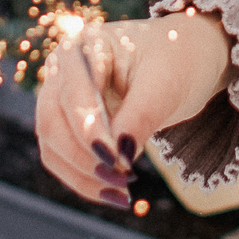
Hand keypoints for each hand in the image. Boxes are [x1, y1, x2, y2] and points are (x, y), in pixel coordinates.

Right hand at [36, 13, 233, 206]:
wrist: (185, 61)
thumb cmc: (177, 61)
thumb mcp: (165, 84)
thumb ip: (140, 117)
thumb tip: (119, 157)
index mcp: (85, 43)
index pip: (74, 93)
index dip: (89, 131)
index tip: (114, 161)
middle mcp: (64, 68)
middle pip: (52, 121)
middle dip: (84, 157)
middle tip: (123, 180)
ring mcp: (60, 96)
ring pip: (52, 145)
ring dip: (82, 175)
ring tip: (122, 193)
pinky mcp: (67, 124)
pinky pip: (63, 158)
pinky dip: (84, 179)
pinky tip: (113, 194)